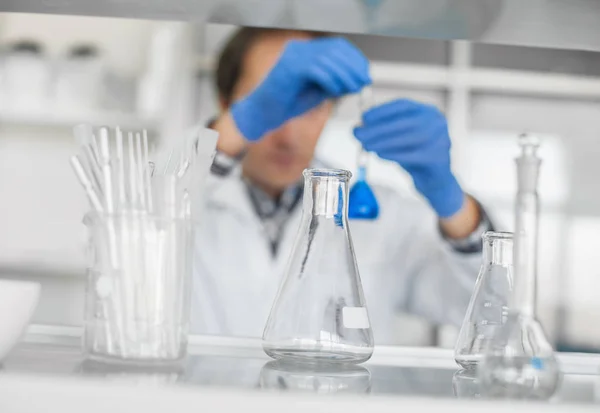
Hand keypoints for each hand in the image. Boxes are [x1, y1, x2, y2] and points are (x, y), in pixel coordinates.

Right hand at [231, 37, 370, 140]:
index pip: (337, 46)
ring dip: (344, 74)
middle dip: (353, 66)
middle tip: (363, 82)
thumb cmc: (287, 104)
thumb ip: (335, 82)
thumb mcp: (319, 91)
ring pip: (326, 58)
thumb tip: (358, 79)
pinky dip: (329, 79)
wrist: (262, 114)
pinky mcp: (288, 68)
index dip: (355, 59)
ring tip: (351, 88)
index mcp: (306, 51)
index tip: (365, 74)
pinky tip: (335, 90)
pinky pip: (315, 69)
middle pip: (334, 49)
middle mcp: (299, 49)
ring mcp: (292, 56)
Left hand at [354, 99, 464, 217]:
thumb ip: (382, 131)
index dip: (381, 110)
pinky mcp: (438, 157)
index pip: (403, 105)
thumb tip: (358, 129)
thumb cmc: (414, 156)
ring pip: (408, 138)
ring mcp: (441, 138)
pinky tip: (379, 155)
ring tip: (367, 146)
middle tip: (359, 135)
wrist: (435, 180)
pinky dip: (393, 155)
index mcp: (428, 111)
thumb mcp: (399, 139)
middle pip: (404, 122)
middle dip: (378, 128)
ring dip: (383, 142)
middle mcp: (437, 121)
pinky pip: (412, 155)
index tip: (363, 118)